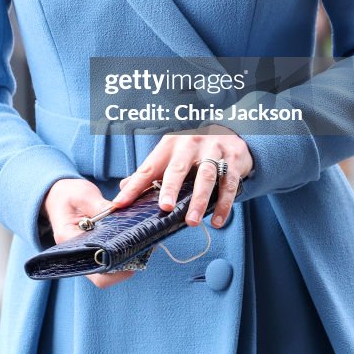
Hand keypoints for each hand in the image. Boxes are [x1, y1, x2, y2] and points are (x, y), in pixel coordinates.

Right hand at [43, 178, 137, 288]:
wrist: (59, 195)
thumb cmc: (69, 194)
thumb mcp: (84, 195)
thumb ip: (99, 206)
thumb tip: (119, 213)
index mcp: (69, 240)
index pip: (92, 266)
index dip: (113, 266)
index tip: (131, 253)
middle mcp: (76, 253)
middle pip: (102, 276)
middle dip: (123, 266)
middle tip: (142, 250)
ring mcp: (85, 254)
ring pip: (108, 270)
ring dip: (125, 261)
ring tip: (141, 245)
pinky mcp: (94, 250)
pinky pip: (109, 259)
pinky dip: (122, 254)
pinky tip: (134, 242)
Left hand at [111, 125, 252, 229]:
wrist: (229, 131)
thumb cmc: (194, 149)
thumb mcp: (171, 155)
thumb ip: (151, 171)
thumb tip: (124, 187)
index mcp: (170, 144)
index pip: (148, 167)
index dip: (134, 187)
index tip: (121, 204)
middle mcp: (190, 144)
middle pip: (178, 168)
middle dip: (171, 188)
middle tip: (165, 207)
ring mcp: (213, 150)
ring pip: (206, 176)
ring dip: (199, 200)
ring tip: (192, 221)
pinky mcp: (233, 160)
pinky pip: (229, 183)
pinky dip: (224, 203)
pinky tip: (217, 220)